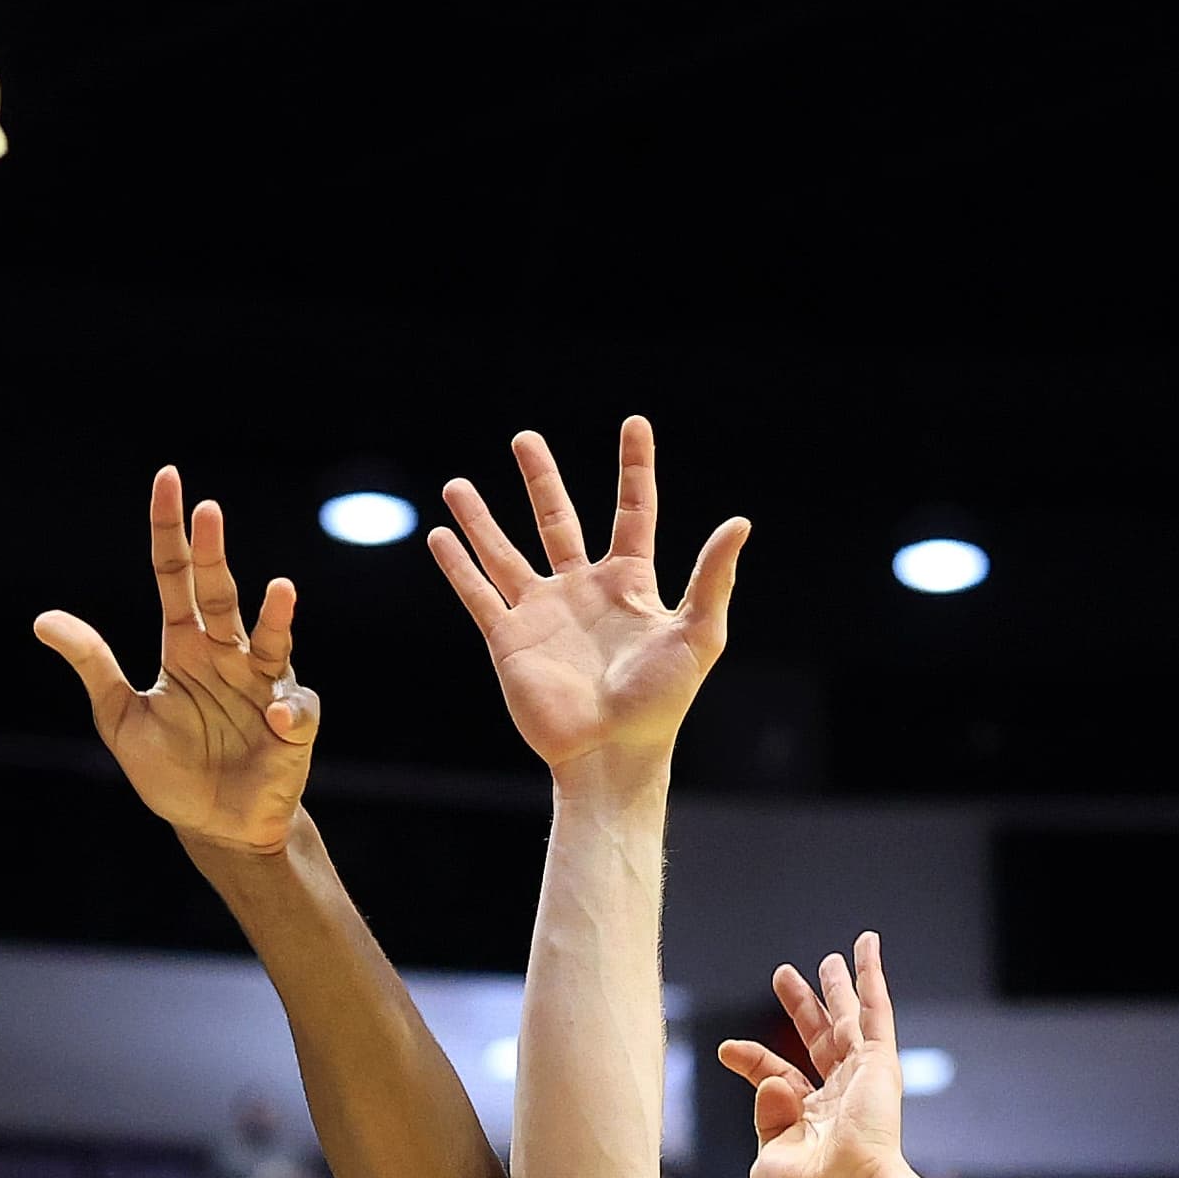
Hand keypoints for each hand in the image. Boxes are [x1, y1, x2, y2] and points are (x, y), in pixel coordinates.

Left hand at [34, 467, 319, 855]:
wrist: (215, 827)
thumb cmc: (172, 770)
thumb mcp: (120, 717)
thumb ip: (93, 667)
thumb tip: (43, 620)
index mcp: (185, 646)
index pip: (175, 576)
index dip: (169, 531)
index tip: (168, 480)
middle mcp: (227, 654)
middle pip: (220, 593)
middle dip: (215, 553)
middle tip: (208, 510)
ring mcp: (264, 685)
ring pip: (273, 639)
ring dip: (278, 614)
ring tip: (280, 587)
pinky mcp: (292, 725)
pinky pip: (293, 708)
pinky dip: (284, 709)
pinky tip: (270, 716)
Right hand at [429, 418, 741, 770]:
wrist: (610, 753)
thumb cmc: (661, 702)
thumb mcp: (698, 634)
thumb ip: (713, 578)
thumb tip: (739, 522)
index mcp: (629, 583)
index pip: (633, 512)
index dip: (634, 468)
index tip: (634, 424)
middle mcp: (581, 591)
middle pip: (557, 520)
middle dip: (540, 479)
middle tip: (523, 439)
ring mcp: (541, 613)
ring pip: (505, 553)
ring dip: (481, 518)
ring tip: (456, 485)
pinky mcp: (508, 640)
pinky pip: (479, 595)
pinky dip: (458, 567)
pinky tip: (439, 537)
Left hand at [716, 932, 915, 1177]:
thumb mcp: (769, 1161)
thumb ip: (766, 1120)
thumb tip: (772, 1080)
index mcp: (808, 1124)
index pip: (778, 1077)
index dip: (753, 1059)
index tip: (727, 1049)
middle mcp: (837, 1100)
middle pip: (815, 1040)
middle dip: (801, 1007)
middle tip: (785, 975)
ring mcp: (860, 1079)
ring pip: (847, 1020)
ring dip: (838, 987)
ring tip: (831, 957)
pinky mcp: (878, 1064)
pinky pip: (875, 1011)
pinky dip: (872, 977)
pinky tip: (867, 946)